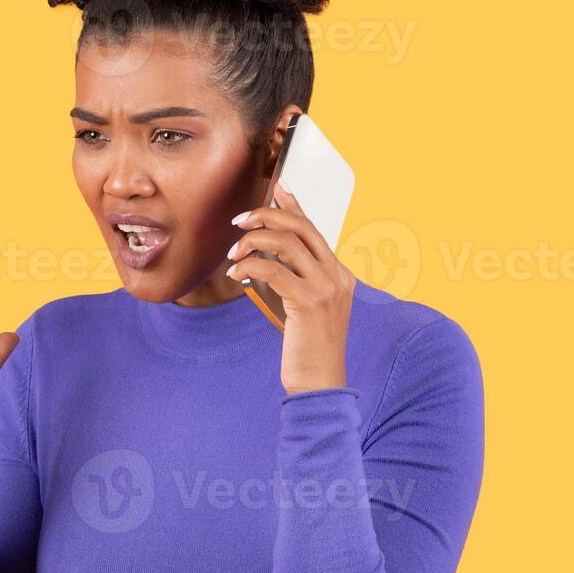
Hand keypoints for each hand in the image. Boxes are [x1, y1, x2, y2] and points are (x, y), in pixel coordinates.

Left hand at [224, 184, 355, 393]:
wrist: (320, 385)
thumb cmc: (308, 350)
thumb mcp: (305, 308)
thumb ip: (294, 280)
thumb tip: (265, 256)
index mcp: (340, 274)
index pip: (315, 229)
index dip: (295, 205)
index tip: (277, 187)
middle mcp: (338, 276)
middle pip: (302, 227)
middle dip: (268, 216)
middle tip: (240, 220)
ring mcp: (326, 288)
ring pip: (286, 243)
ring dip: (252, 242)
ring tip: (233, 254)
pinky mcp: (309, 303)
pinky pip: (274, 269)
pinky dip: (250, 266)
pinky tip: (235, 274)